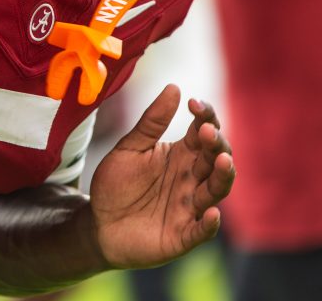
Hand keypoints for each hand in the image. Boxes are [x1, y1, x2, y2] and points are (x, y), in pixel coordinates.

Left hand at [87, 84, 234, 269]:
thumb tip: (174, 87)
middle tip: (207, 131)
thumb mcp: (130, 148)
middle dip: (216, 144)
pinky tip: (212, 213)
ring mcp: (189, 207)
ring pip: (215, 191)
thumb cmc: (117, 184)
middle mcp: (191, 179)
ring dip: (222, 177)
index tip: (194, 103)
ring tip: (222, 160)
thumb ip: (151, 122)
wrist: (98, 223)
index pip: (202, 133)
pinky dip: (209, 224)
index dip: (205, 117)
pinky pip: (200, 231)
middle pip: (214, 159)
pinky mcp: (182, 234)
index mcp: (181, 155)